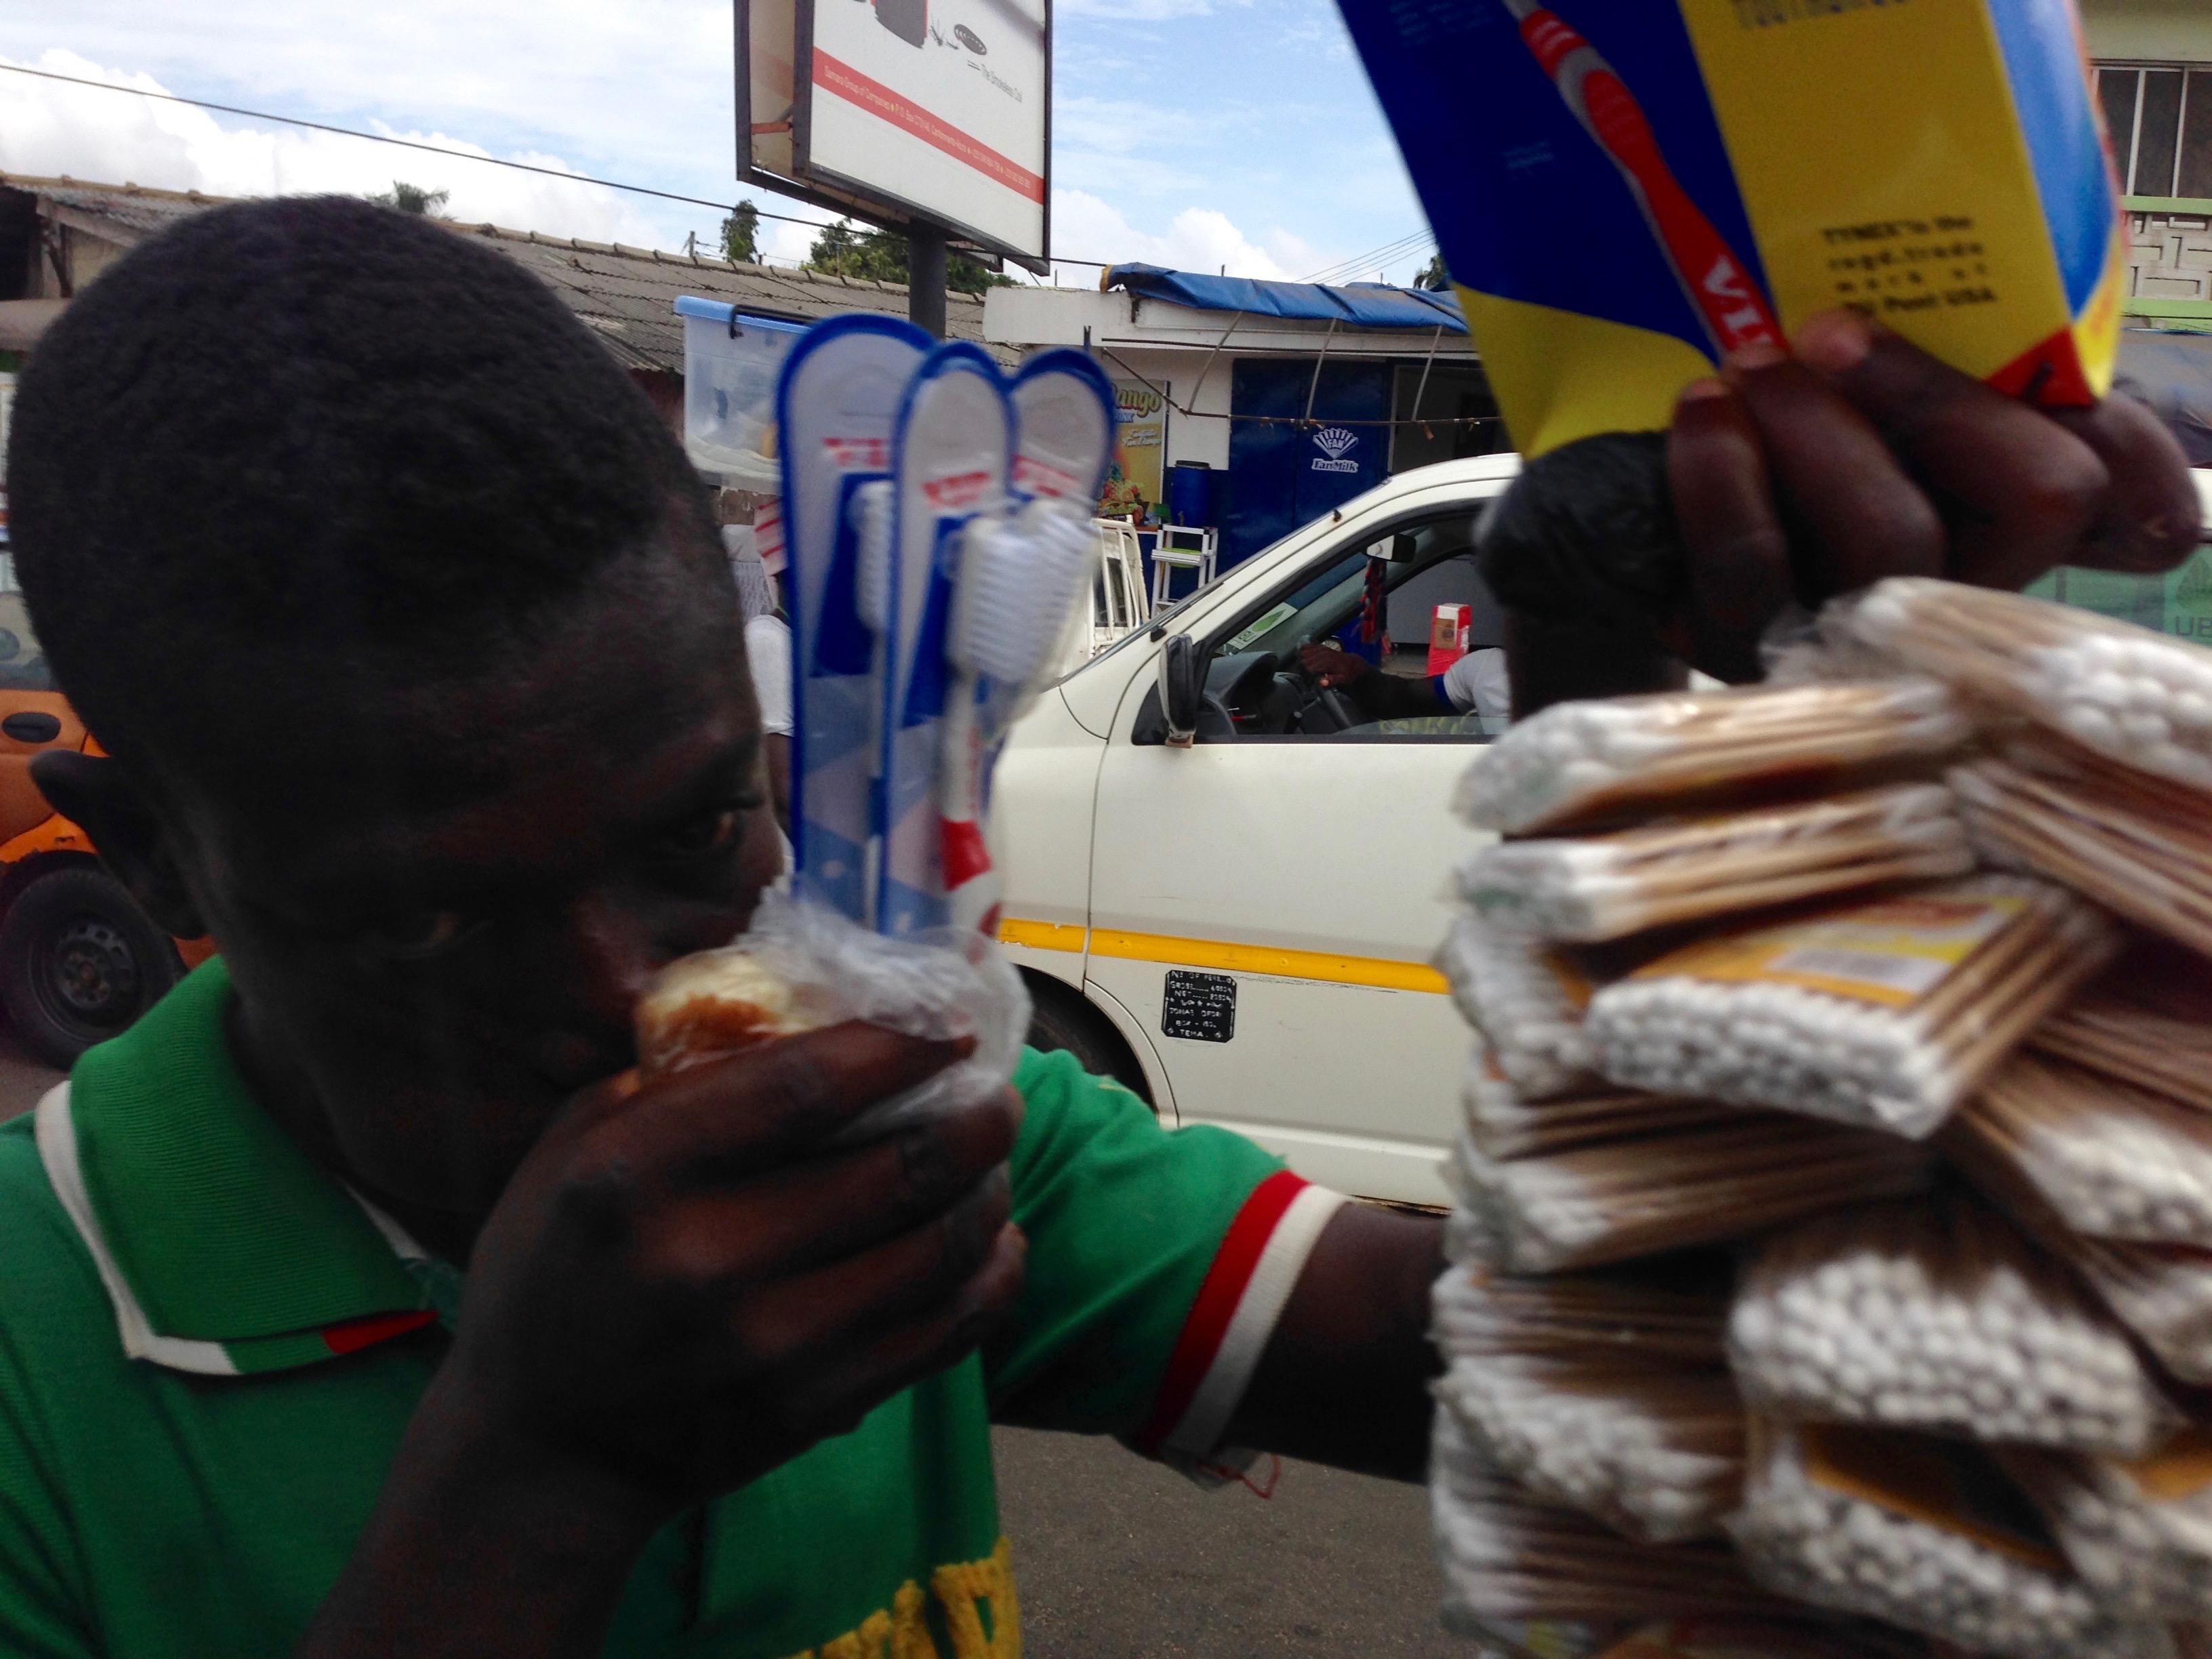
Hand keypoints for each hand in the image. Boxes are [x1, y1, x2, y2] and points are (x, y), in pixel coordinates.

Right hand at [437, 1023, 1025, 1511]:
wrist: (542, 1448)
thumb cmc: (556, 1270)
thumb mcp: (574, 1148)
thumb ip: (671, 1077)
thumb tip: (792, 1009)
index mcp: (638, 1171)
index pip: (808, 1084)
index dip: (901, 1048)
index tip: (951, 1032)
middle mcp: (708, 1256)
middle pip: (900, 1166)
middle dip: (976, 1121)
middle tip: (998, 1099)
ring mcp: (768, 1343)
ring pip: (938, 1248)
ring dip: (990, 1193)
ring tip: (993, 1164)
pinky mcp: (812, 1408)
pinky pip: (943, 1332)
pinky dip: (991, 1277)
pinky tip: (997, 1243)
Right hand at [1297, 642, 1368, 687]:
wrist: (1354, 663)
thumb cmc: (1348, 673)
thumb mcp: (1343, 679)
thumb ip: (1332, 680)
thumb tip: (1321, 682)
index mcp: (1327, 662)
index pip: (1309, 668)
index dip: (1306, 675)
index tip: (1309, 681)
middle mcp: (1323, 654)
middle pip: (1305, 661)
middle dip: (1302, 669)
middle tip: (1307, 676)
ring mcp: (1322, 649)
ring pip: (1304, 653)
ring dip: (1302, 661)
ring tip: (1305, 668)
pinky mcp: (1322, 647)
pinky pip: (1308, 646)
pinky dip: (1304, 651)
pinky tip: (1304, 657)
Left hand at [1666, 309, 2201, 678]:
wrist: (1610, 493)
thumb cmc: (1761, 418)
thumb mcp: (1872, 383)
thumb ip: (1989, 375)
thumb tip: (2088, 377)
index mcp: (2000, 517)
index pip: (2132, 511)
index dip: (2135, 456)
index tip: (2056, 383)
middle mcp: (1951, 587)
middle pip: (2037, 504)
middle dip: (1939, 398)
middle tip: (1832, 331)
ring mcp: (1853, 629)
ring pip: (1896, 539)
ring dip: (1822, 429)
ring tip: (1755, 365)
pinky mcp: (1746, 645)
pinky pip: (1756, 566)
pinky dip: (1725, 474)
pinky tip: (1704, 411)